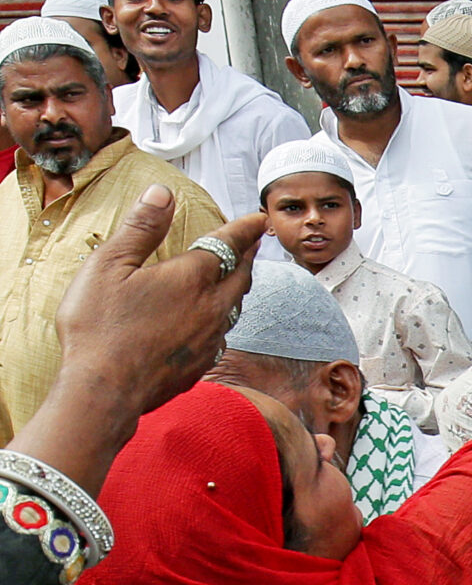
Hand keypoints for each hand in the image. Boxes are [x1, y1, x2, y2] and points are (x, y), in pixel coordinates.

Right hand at [16, 189, 264, 494]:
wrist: (103, 391)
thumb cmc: (99, 326)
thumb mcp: (109, 265)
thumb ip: (140, 227)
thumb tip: (162, 192)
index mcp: (194, 277)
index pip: (229, 243)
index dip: (245, 227)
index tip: (259, 216)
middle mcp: (212, 307)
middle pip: (242, 275)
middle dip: (250, 254)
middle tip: (255, 241)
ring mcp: (210, 339)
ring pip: (235, 306)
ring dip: (239, 287)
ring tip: (238, 277)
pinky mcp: (200, 364)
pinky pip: (220, 335)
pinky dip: (222, 320)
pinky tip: (213, 322)